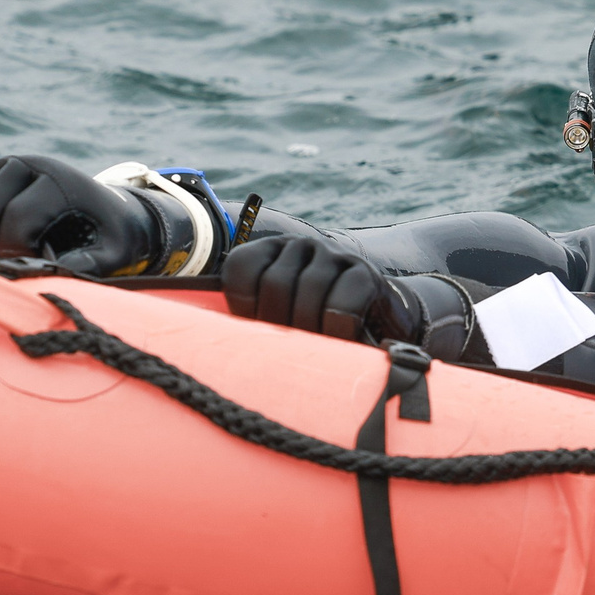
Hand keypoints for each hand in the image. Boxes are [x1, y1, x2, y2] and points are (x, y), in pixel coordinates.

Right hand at [0, 155, 157, 276]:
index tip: (19, 276)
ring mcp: (3, 166)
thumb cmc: (111, 237)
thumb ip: (89, 266)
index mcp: (59, 181)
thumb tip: (48, 273)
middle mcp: (28, 165)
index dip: (13, 253)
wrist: (108, 211)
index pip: (20, 217)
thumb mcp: (114, 254)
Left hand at [224, 233, 421, 343]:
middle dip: (280, 323)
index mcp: (271, 251)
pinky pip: (342, 303)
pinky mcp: (364, 273)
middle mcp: (300, 244)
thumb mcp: (280, 319)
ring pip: (309, 291)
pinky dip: (337, 330)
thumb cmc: (317, 326)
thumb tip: (213, 343)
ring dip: (310, 330)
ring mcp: (334, 255)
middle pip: (275, 282)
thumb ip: (251, 320)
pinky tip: (341, 341)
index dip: (243, 305)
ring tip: (316, 350)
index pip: (240, 266)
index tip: (257, 332)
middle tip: (291, 349)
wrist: (380, 321)